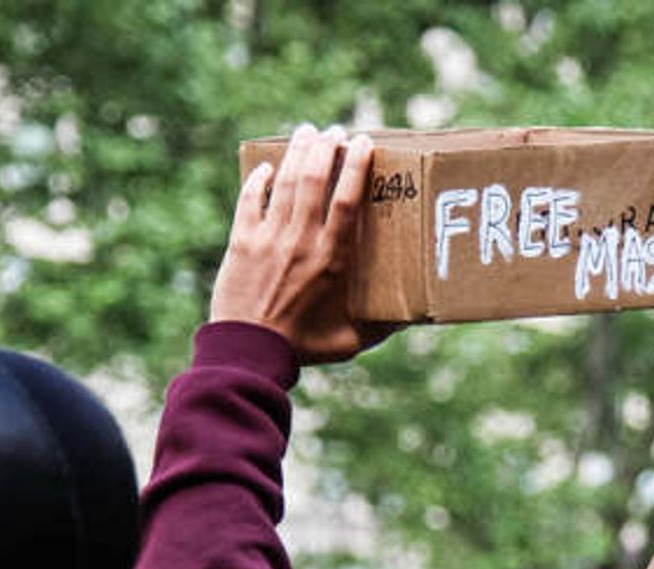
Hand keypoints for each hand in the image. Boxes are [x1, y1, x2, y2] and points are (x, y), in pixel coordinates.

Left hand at [211, 124, 390, 363]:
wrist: (249, 352)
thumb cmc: (303, 349)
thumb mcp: (350, 341)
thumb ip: (381, 328)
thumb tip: (412, 319)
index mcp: (332, 259)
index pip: (347, 198)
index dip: (356, 165)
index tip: (365, 142)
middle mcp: (301, 240)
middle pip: (315, 178)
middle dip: (327, 147)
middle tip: (336, 131)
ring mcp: (269, 238)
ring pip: (286, 181)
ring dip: (297, 151)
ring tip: (307, 132)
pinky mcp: (241, 242)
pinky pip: (249, 200)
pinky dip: (258, 179)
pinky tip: (266, 167)